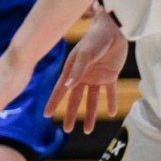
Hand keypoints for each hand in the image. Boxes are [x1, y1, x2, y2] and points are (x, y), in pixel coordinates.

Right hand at [49, 15, 126, 132]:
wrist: (114, 29)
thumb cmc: (95, 39)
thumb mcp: (85, 54)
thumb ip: (78, 71)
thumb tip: (67, 87)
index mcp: (72, 71)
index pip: (60, 90)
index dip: (54, 103)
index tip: (47, 115)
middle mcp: (82, 76)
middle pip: (75, 100)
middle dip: (72, 115)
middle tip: (67, 130)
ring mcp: (96, 77)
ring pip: (92, 100)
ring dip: (91, 114)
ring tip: (88, 130)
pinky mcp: (110, 75)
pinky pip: (110, 92)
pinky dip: (111, 102)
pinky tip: (112, 113)